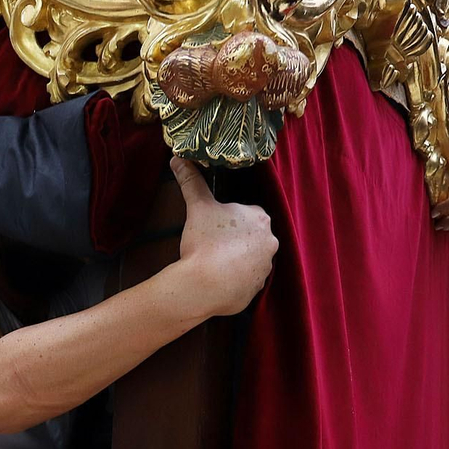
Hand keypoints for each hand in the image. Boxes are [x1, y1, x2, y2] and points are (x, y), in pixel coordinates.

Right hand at [170, 157, 278, 318]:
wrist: (205, 285)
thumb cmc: (205, 242)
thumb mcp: (198, 207)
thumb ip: (191, 182)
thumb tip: (177, 158)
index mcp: (260, 218)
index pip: (247, 214)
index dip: (228, 220)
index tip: (213, 227)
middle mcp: (270, 242)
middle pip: (251, 237)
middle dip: (234, 240)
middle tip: (211, 245)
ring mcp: (265, 268)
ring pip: (249, 260)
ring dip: (235, 260)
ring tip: (212, 264)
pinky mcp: (256, 290)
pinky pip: (245, 281)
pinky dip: (233, 281)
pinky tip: (217, 280)